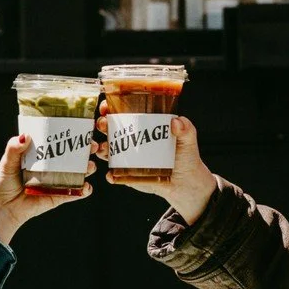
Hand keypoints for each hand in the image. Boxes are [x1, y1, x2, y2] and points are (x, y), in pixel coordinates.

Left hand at [0, 134, 93, 248]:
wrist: (0, 210)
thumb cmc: (1, 185)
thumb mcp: (7, 163)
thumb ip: (14, 149)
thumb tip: (26, 136)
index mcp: (39, 157)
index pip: (57, 143)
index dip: (70, 136)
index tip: (82, 129)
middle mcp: (49, 169)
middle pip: (71, 157)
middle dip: (84, 151)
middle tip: (92, 146)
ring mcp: (54, 183)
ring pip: (76, 174)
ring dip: (86, 169)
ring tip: (90, 166)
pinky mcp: (56, 198)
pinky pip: (72, 194)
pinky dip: (82, 191)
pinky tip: (87, 187)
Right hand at [100, 105, 216, 225]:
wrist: (185, 182)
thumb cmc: (186, 155)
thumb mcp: (188, 139)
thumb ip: (186, 129)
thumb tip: (177, 122)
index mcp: (142, 124)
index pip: (122, 111)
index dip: (110, 107)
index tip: (106, 106)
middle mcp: (131, 139)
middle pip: (109, 128)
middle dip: (102, 124)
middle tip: (103, 124)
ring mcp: (127, 157)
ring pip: (107, 150)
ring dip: (101, 148)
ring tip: (103, 148)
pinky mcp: (128, 174)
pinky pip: (115, 174)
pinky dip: (111, 175)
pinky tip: (112, 175)